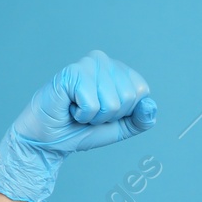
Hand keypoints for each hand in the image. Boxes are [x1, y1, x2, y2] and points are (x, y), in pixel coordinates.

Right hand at [0, 50, 157, 201]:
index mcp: (118, 70)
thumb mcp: (121, 127)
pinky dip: (82, 115)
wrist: (50, 140)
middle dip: (110, 115)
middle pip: (130, 97)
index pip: (142, 91)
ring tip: (78, 110)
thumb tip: (151, 106)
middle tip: (89, 112)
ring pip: (113, 103)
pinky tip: (70, 108)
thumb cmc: (83, 129)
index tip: (105, 112)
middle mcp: (104, 61)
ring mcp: (87, 64)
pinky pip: (93, 104)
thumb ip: (141, 119)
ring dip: (95, 116)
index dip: (126, 111)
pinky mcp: (72, 73)